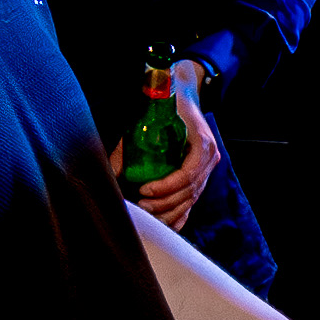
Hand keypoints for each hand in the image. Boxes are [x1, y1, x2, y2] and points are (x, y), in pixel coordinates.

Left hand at [125, 67, 223, 222]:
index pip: (187, 175)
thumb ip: (129, 145)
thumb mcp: (147, 118)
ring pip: (190, 201)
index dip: (166, 187)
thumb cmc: (167, 105)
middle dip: (164, 204)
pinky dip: (179, 216)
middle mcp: (209, 159)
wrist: (183, 96)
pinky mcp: (201, 177)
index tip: (144, 190)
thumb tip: (111, 171)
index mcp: (202, 144)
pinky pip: (192, 202)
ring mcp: (207, 170)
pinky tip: (163, 223)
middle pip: (189, 192)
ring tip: (147, 214)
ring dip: (168, 212)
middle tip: (141, 206)